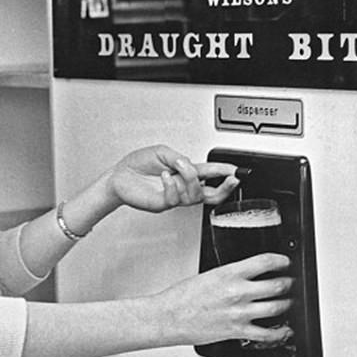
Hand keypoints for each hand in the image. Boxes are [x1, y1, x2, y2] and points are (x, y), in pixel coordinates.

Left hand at [107, 144, 239, 213]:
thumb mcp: (162, 152)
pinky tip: (165, 177)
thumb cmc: (137, 164)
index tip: (237, 171)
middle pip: (211, 194)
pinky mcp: (163, 204)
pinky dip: (172, 185)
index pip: (210, 173)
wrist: (118, 177)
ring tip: (176, 168)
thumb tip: (191, 165)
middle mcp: (182, 186)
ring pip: (195, 196)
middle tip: (232, 179)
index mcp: (184, 171)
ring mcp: (174, 196)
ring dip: (190, 179)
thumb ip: (179, 158)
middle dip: (225, 187)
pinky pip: (176, 199)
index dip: (225, 172)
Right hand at [156, 253, 293, 346]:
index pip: (265, 261)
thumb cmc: (182, 297)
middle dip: (288, 283)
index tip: (285, 261)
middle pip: (277, 285)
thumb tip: (246, 276)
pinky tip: (284, 330)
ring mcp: (240, 312)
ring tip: (288, 302)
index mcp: (229, 273)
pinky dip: (280, 332)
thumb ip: (230, 276)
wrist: (168, 317)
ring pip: (277, 307)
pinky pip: (267, 333)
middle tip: (290, 282)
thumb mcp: (208, 276)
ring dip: (287, 304)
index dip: (281, 260)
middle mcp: (238, 292)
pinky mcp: (238, 331)